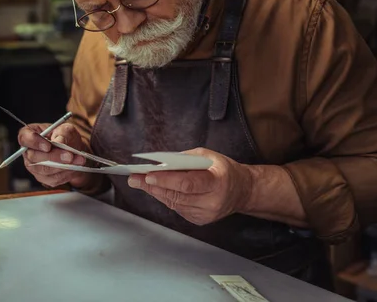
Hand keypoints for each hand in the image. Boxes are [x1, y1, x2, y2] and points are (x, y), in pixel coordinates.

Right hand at [18, 123, 92, 188]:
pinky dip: (66, 173)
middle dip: (54, 157)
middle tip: (69, 156)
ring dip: (63, 166)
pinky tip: (76, 167)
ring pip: (45, 170)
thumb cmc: (65, 136)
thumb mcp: (66, 129)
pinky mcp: (43, 178)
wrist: (72, 149)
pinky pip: (53, 179)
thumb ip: (62, 133)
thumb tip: (59, 142)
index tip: (48, 145)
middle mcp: (28, 152)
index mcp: (29, 135)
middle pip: (34, 157)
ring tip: (79, 160)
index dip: (34, 142)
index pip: (24, 138)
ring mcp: (34, 167)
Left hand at [127, 148, 253, 225]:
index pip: (187, 183)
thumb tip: (161, 163)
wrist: (242, 191)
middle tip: (134, 178)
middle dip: (153, 185)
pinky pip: (177, 208)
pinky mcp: (200, 220)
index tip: (149, 175)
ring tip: (139, 182)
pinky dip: (166, 197)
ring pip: (174, 203)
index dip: (166, 180)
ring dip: (155, 192)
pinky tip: (155, 189)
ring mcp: (205, 214)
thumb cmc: (224, 170)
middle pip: (176, 195)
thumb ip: (185, 159)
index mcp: (217, 182)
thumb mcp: (208, 156)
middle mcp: (212, 202)